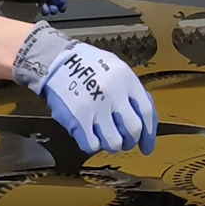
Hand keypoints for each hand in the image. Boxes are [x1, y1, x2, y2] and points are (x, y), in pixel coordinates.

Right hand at [12, 22, 157, 155]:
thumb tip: (142, 117)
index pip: (147, 112)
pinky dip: (92, 144)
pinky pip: (92, 145)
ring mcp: (96, 108)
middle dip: (130, 141)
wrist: (55, 59)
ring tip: (105, 137)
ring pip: (114, 143)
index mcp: (126, 79)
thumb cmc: (86, 63)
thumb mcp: (115, 66)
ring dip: (111, 144)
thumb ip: (130, 89)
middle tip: (124, 141)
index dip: (149, 134)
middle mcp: (114, 94)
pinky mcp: (78, 119)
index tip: (146, 146)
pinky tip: (90, 136)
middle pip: (133, 130)